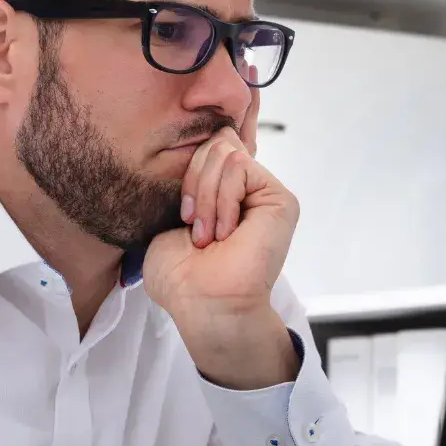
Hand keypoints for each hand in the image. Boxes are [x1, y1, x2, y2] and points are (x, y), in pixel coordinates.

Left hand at [144, 124, 301, 389]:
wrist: (203, 303)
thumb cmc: (182, 276)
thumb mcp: (167, 217)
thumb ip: (184, 180)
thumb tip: (200, 143)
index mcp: (222, 193)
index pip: (211, 144)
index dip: (191, 164)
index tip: (183, 212)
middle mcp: (246, 190)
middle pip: (215, 141)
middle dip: (194, 181)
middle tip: (192, 226)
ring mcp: (264, 193)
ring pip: (225, 151)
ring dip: (206, 196)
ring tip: (208, 235)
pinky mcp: (279, 199)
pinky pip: (239, 165)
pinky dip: (222, 198)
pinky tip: (225, 232)